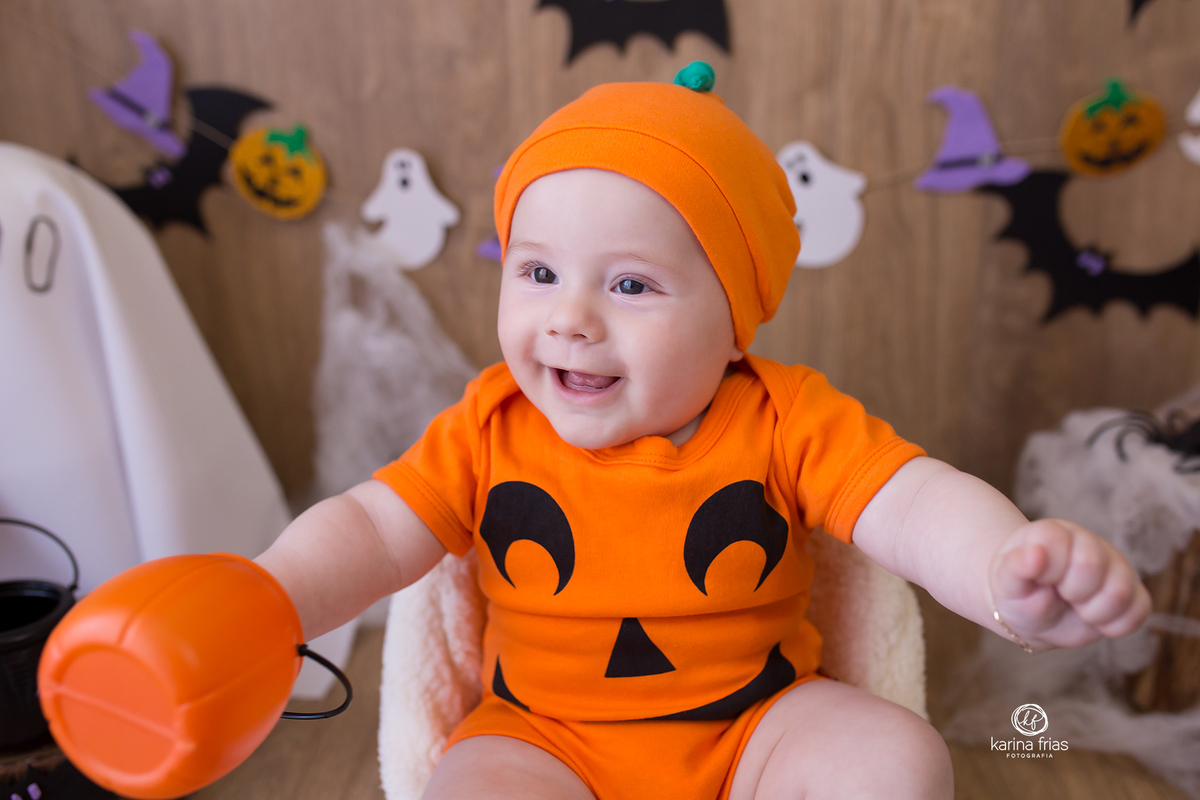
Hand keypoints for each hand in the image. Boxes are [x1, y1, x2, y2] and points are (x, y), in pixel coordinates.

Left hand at [988, 518, 1150, 649]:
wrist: (1033, 611)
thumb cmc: (1018, 593)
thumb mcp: (1005, 585)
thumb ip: (1015, 569)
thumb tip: (1035, 553)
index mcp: (1053, 533)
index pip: (1059, 543)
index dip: (1048, 572)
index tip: (1038, 580)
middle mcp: (1088, 542)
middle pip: (1091, 565)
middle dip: (1070, 592)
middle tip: (1058, 595)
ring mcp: (1114, 565)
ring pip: (1120, 590)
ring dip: (1093, 612)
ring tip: (1076, 607)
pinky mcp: (1132, 590)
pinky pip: (1139, 610)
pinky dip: (1114, 625)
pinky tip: (1093, 620)